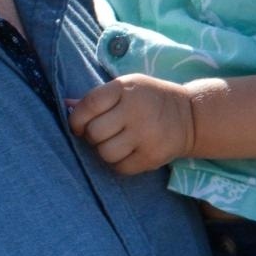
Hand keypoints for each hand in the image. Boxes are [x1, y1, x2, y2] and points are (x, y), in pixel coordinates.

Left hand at [67, 74, 194, 173]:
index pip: (89, 105)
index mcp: (125, 89)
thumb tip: (65, 105)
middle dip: (92, 135)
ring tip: (116, 142)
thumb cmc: (148, 99)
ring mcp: (145, 135)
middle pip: (94, 132)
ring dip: (105, 150)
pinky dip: (119, 163)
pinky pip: (120, 167)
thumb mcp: (126, 88)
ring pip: (105, 153)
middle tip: (102, 133)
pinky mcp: (152, 156)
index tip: (78, 125)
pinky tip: (128, 152)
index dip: (76, 119)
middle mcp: (135, 111)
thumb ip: (97, 97)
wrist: (190, 116)